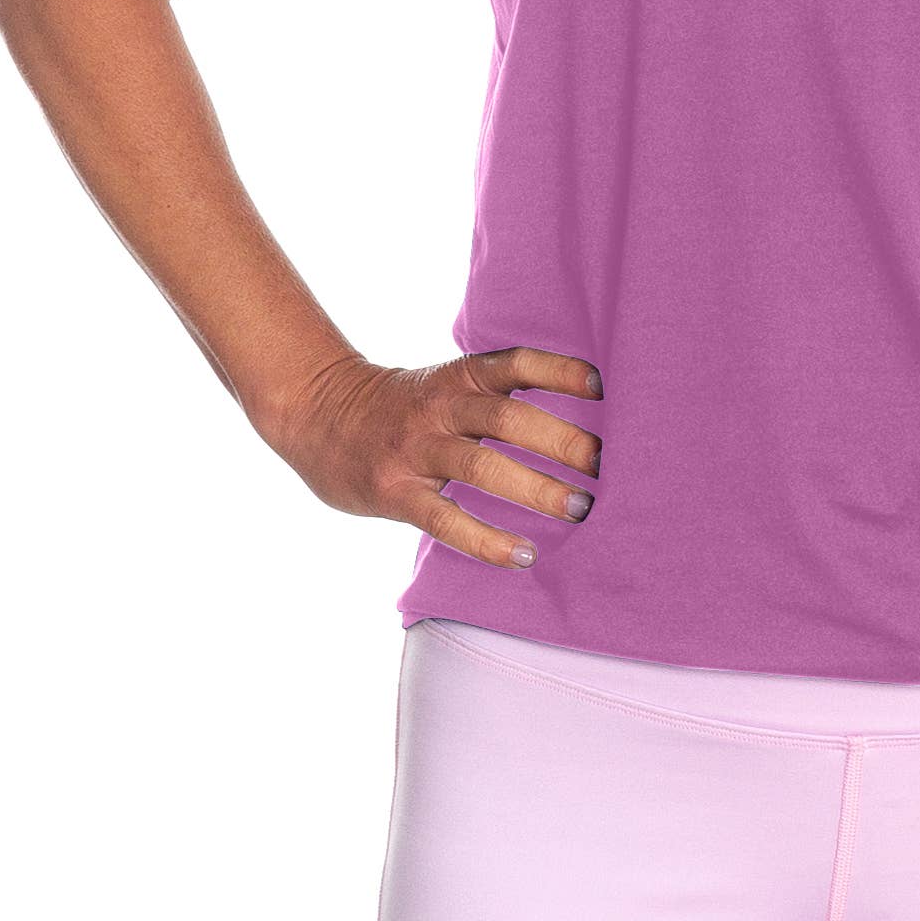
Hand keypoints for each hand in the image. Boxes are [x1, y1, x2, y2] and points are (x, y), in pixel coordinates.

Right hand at [274, 344, 602, 569]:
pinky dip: (487, 540)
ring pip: (481, 466)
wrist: (316, 415)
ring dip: (536, 489)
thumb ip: (493, 398)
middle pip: (508, 417)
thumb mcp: (444, 386)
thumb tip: (573, 426)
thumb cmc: (399, 409)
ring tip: (579, 510)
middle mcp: (439, 408)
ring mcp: (415, 450)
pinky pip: (445, 520)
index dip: (559, 372)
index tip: (602, 387)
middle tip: (603, 467)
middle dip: (562, 441)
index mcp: (457, 377)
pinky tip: (523, 556)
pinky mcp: (395, 492)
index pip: (514, 364)